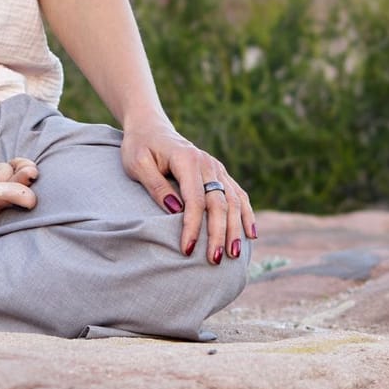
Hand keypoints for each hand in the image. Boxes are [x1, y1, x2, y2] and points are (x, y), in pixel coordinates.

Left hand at [120, 120, 256, 264]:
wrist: (150, 128)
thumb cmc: (139, 147)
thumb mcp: (137, 164)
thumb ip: (156, 186)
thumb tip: (175, 210)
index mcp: (187, 160)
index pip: (195, 200)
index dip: (193, 227)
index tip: (187, 249)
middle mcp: (207, 163)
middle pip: (219, 203)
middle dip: (218, 234)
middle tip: (214, 260)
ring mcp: (216, 168)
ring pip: (234, 201)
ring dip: (236, 229)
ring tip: (234, 254)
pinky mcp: (219, 173)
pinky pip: (238, 194)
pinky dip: (246, 214)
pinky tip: (251, 234)